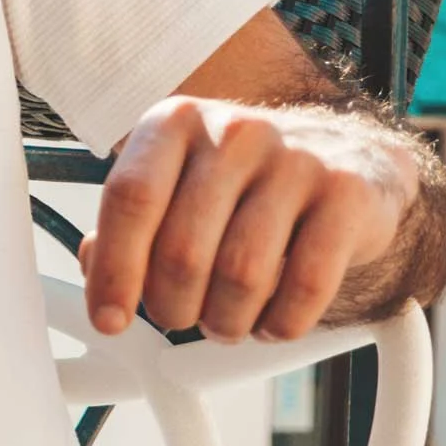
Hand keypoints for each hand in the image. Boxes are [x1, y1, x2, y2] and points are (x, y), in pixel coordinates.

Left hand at [82, 96, 417, 343]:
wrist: (350, 159)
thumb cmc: (244, 183)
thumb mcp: (176, 183)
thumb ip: (130, 223)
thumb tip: (95, 268)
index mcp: (176, 123)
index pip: (130, 198)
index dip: (114, 269)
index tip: (110, 320)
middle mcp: (234, 133)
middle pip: (183, 249)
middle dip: (172, 306)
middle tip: (180, 318)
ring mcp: (297, 160)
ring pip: (242, 275)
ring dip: (226, 321)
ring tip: (226, 322)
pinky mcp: (348, 196)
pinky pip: (307, 285)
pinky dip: (281, 322)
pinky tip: (273, 321)